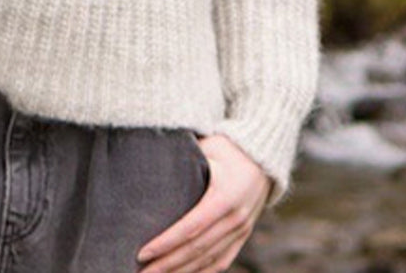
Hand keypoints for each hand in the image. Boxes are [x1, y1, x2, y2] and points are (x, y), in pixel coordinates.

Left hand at [136, 134, 269, 271]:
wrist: (265, 155)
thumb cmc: (229, 146)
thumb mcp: (209, 147)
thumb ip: (186, 159)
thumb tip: (153, 164)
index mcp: (225, 197)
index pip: (190, 228)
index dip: (165, 244)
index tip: (143, 253)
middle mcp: (235, 218)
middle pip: (196, 250)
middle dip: (167, 264)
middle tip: (141, 272)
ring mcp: (242, 229)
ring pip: (209, 260)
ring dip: (181, 272)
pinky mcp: (244, 234)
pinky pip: (223, 260)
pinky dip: (203, 272)